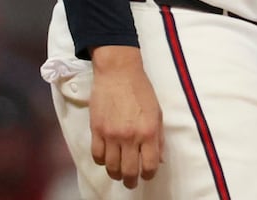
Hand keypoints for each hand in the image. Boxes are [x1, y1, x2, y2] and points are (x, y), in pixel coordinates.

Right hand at [89, 46, 163, 186]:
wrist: (118, 73)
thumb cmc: (141, 91)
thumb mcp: (157, 112)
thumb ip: (159, 137)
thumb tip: (159, 158)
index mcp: (149, 131)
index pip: (149, 164)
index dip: (149, 174)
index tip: (147, 175)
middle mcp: (130, 136)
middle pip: (129, 170)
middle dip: (132, 180)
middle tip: (132, 182)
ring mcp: (111, 134)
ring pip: (111, 167)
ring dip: (116, 174)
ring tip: (119, 174)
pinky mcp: (96, 130)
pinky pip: (97, 156)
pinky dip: (102, 162)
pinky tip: (107, 159)